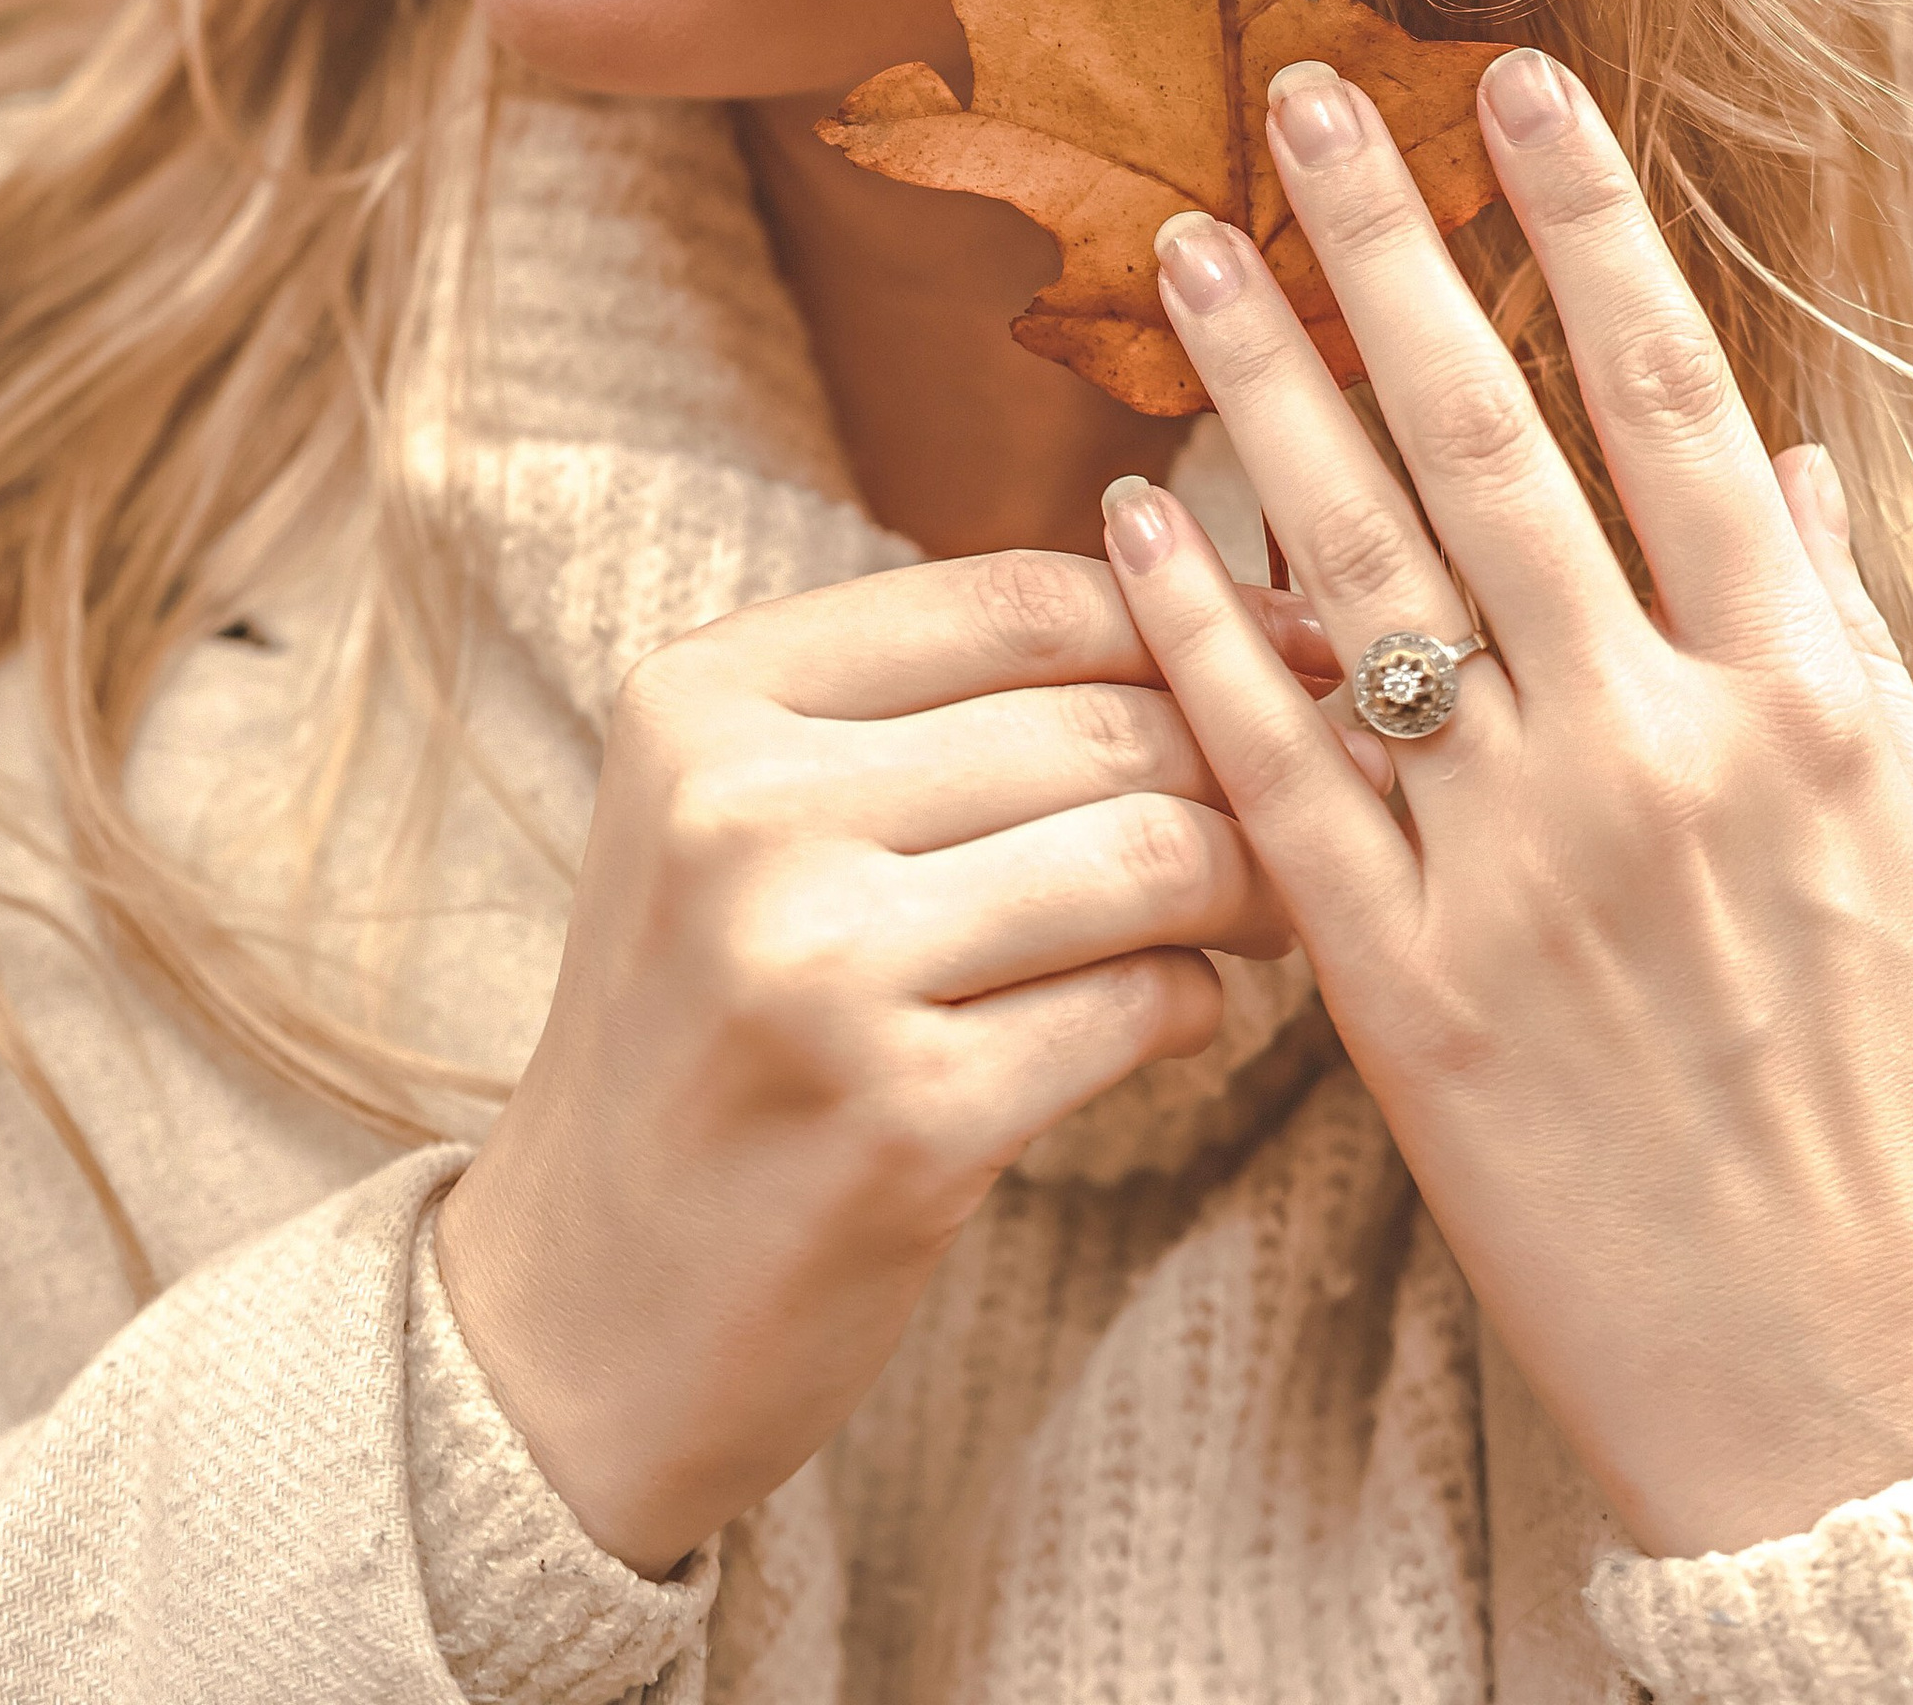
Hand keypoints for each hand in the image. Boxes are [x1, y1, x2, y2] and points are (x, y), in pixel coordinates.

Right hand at [437, 550, 1351, 1577]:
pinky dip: (1194, 1001)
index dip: (1185, 613)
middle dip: (1249, 756)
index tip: (1295, 644)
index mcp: (701, 701)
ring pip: (1146, 853)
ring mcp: (817, 968)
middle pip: (1099, 722)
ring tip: (1267, 907)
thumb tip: (1202, 607)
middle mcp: (742, 812)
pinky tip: (1179, 1011)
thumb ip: (923, 705)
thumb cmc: (708, 1031)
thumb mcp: (742, 818)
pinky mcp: (904, 1122)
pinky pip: (1138, 1005)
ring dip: (1250, 880)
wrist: (580, 1312)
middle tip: (1332, 791)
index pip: (1012, 600)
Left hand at [1099, 48, 1912, 1559]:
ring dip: (1268, 388)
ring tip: (1191, 247)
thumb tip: (1781, 462)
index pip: (1671, 403)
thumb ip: (1839, 641)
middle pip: (1492, 444)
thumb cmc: (1905, 1112)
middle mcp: (1651, 754)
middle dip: (1393, 249)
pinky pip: (1279, 777)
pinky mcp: (1400, 989)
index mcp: (1798, 706)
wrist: (1841, 1403)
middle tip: (1295, 94)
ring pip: (1362, 574)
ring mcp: (1515, 868)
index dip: (1589, 224)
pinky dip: (1202, 635)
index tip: (1515, 80)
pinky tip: (1133, 514)